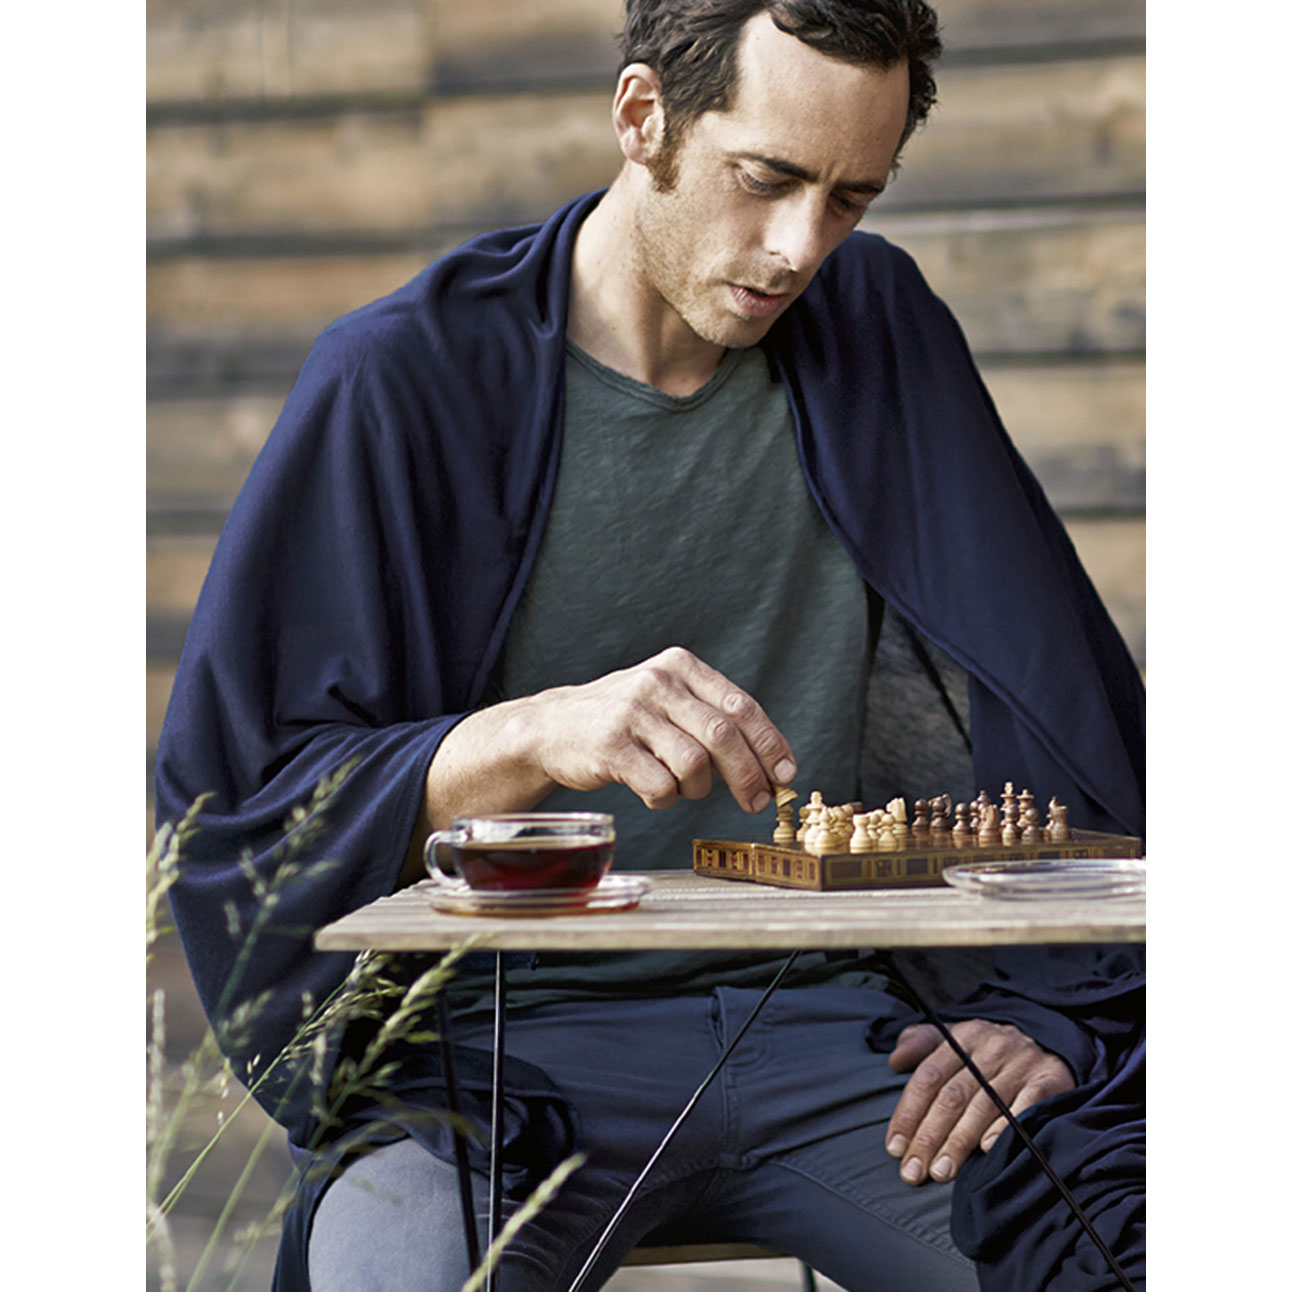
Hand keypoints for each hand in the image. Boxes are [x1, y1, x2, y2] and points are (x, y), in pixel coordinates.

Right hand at [518, 646, 796, 812]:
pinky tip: (652, 792)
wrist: (551, 728)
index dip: (770, 743)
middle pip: (724, 735)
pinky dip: (665, 800)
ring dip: (698, 790)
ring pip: (694, 764)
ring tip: (683, 789)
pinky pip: (659, 786)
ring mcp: (632, 712)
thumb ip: (712, 720)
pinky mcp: (610, 745)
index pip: (740, 706)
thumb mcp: (666, 702)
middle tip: (758, 802)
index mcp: (679, 666)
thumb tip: (772, 765)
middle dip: (748, 776)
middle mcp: (657, 682)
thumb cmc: (622, 721)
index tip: (786, 772)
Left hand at [884, 1018, 1073, 1184]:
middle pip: (952, 1096)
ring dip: (959, 1142)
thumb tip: (895, 1061)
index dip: (908, 1113)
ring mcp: (1020, 1064)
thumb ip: (920, 1044)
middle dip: (929, 1137)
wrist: (1044, 1039)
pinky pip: (1026, 1104)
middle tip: (914, 1170)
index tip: (895, 1147)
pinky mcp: (1049, 1079)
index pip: (928, 1077)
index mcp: (961, 1038)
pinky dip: (1005, 1126)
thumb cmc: (986, 1050)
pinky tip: (988, 1148)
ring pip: (983, 1106)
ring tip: (942, 1171)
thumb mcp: (953, 1036)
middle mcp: (989, 1049)